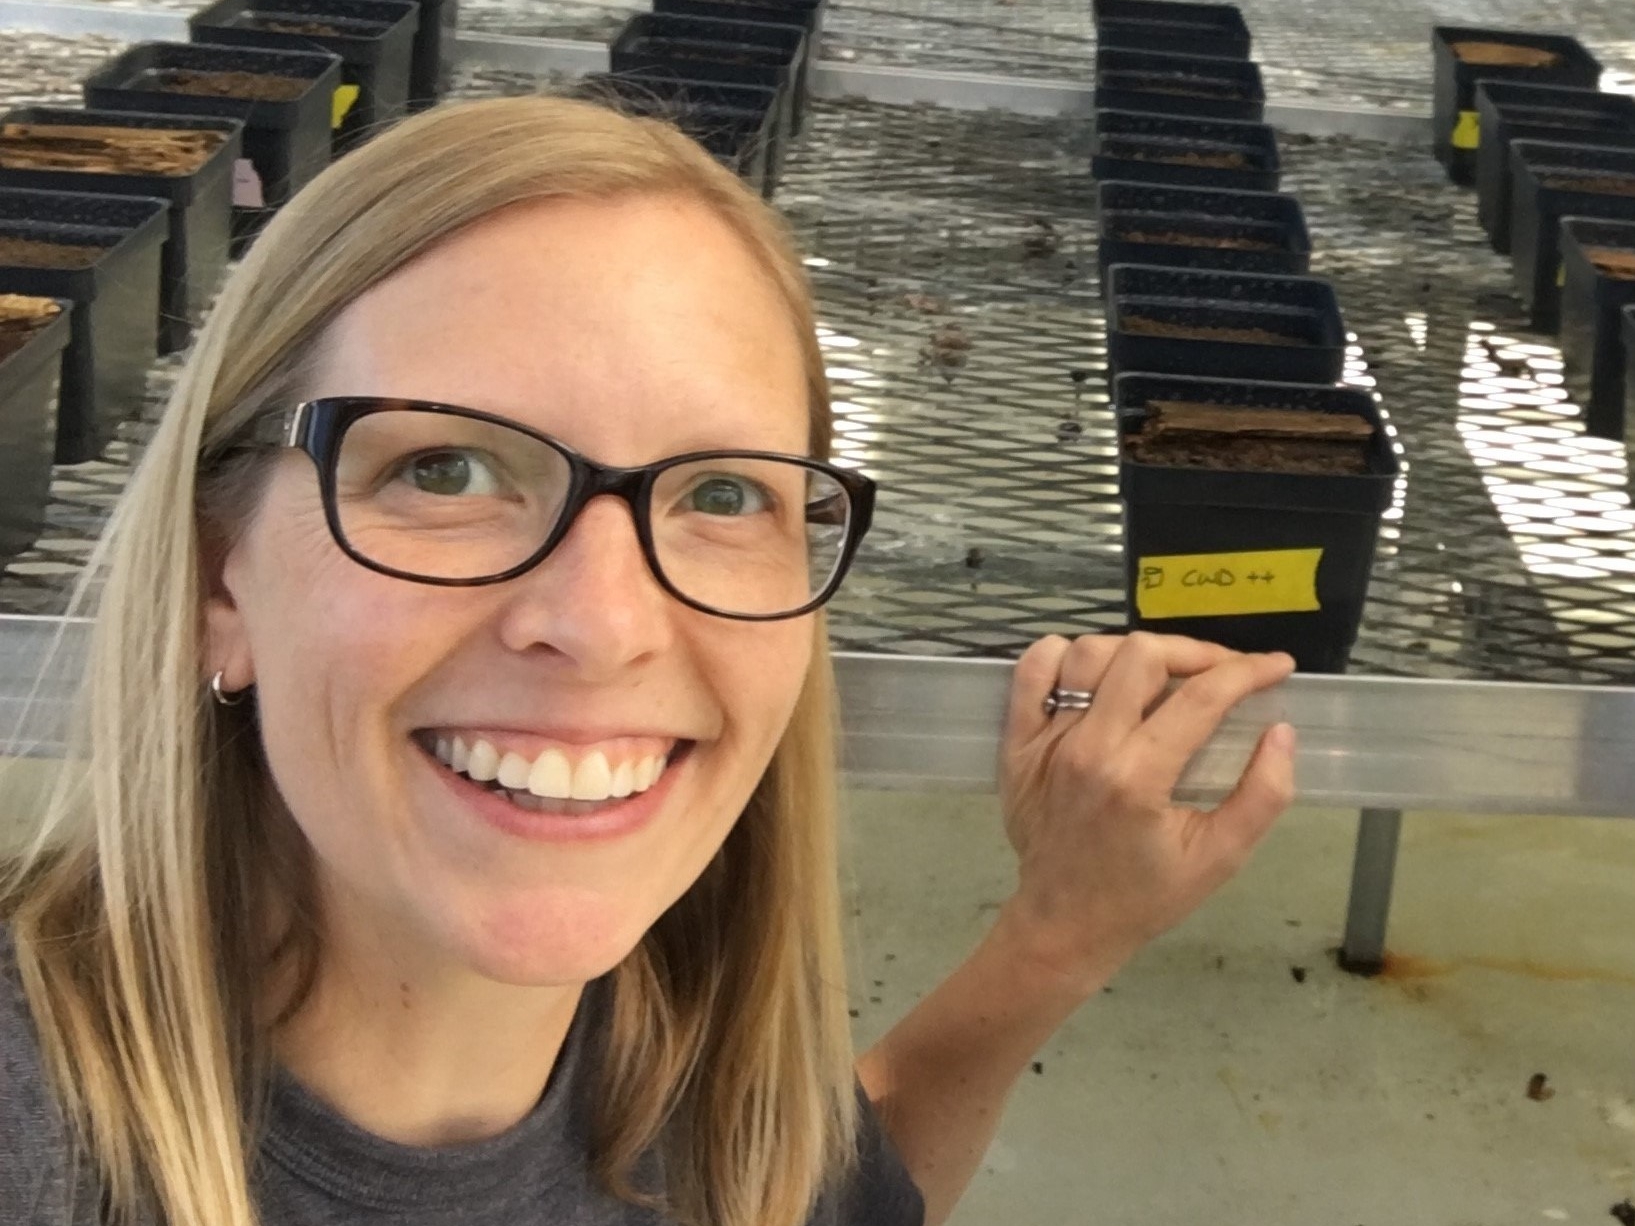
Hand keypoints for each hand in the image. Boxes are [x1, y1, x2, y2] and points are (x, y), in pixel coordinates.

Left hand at [994, 633, 1296, 995]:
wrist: (1065, 924)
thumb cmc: (1145, 895)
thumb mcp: (1220, 858)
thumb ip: (1263, 796)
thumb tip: (1281, 731)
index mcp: (1138, 779)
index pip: (1199, 698)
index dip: (1248, 672)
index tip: (1276, 667)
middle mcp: (1086, 748)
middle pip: (1141, 656)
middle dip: (1195, 653)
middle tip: (1222, 673)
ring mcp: (1044, 741)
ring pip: (1087, 654)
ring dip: (1134, 653)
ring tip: (1164, 675)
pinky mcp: (1016, 743)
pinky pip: (1031, 672)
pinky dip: (1062, 655)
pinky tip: (1096, 670)